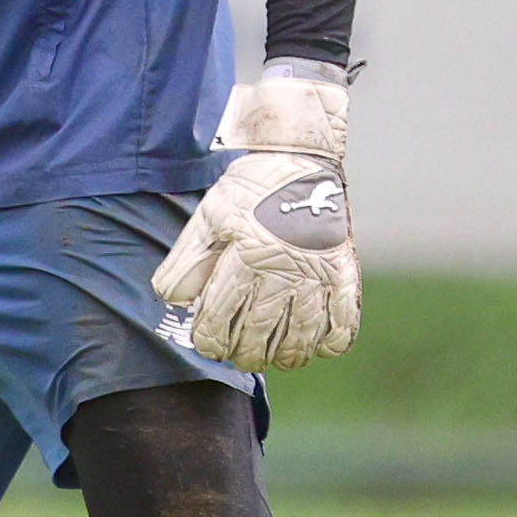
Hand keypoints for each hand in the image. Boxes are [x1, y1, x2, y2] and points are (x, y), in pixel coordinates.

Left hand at [151, 66, 359, 368]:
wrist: (302, 159)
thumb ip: (186, 261)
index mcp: (244, 257)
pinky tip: (314, 344)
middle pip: (259, 339)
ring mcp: (317, 276)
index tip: (210, 343)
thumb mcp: (208, 217)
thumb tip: (172, 300)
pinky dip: (328, 344)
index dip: (211, 343)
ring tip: (275, 356)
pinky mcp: (344, 274)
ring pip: (300, 341)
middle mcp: (282, 271)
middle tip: (241, 355)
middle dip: (244, 355)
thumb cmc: (249, 190)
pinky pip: (342, 327)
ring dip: (284, 357)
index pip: (220, 324)